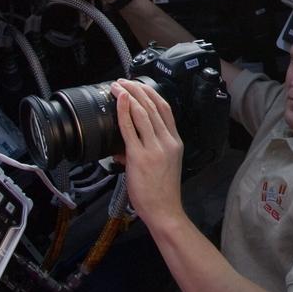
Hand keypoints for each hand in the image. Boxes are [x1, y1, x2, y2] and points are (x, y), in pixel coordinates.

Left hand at [113, 78, 183, 228]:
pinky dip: (124, 112)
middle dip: (137, 89)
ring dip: (129, 96)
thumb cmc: (162, 191)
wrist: (164, 210)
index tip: (139, 85)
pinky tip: (120, 101)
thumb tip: (122, 146)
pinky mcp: (140, 156)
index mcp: (174, 142)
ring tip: (118, 87)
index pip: (165, 110)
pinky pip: (130, 128)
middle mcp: (167, 141)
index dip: (151, 94)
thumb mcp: (162, 165)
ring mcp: (154, 148)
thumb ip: (145, 151)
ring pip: (142, 113)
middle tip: (124, 81)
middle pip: (152, 107)